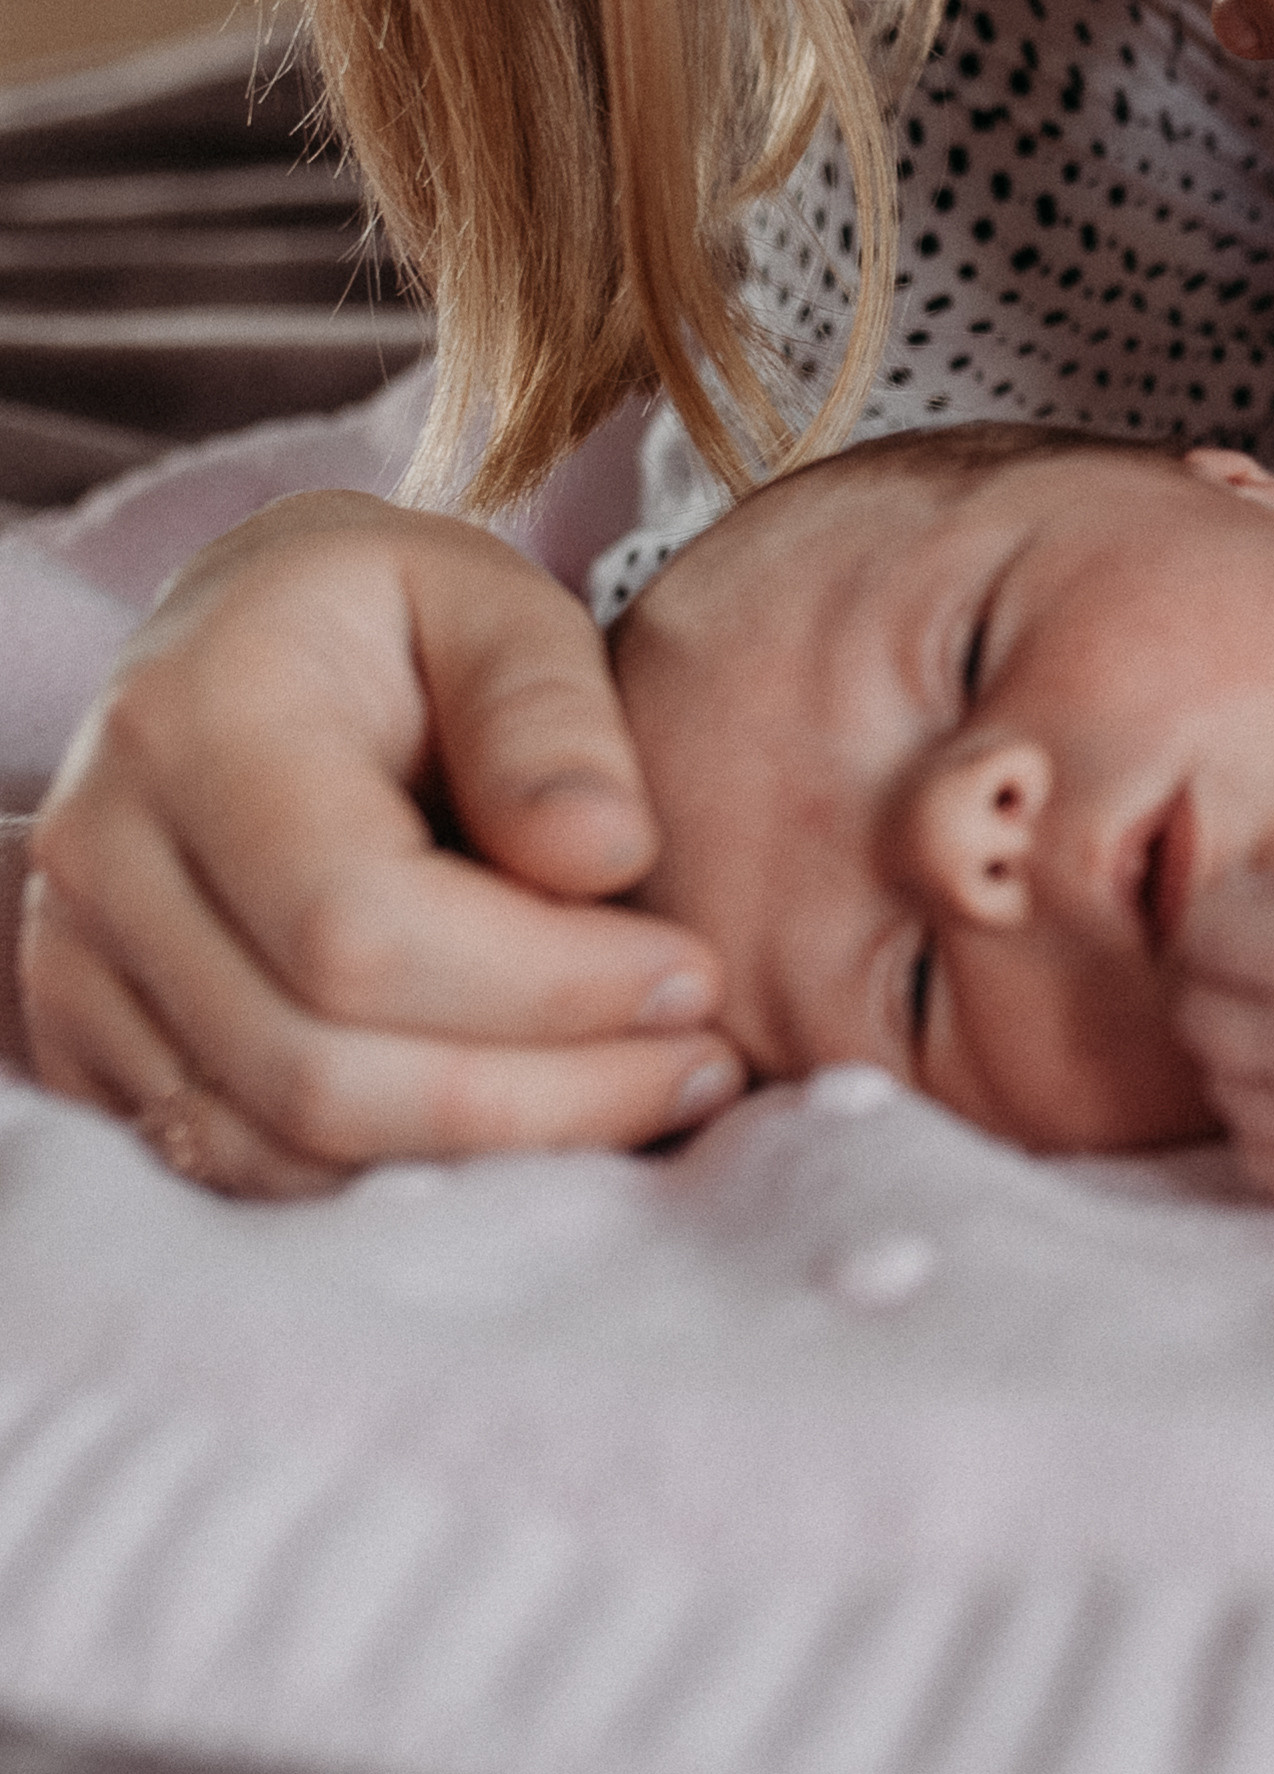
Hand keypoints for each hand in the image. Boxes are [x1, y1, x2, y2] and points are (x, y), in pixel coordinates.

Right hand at [22, 495, 740, 1195]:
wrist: (231, 649)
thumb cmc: (387, 621)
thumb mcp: (490, 601)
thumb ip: (549, 716)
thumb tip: (606, 855)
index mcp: (198, 720)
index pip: (361, 925)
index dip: (545, 983)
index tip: (693, 973)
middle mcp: (105, 854)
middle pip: (318, 1069)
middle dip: (543, 1092)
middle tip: (699, 1057)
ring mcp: (75, 966)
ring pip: (283, 1149)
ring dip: (491, 1151)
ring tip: (645, 1086)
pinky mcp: (87, 1047)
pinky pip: (244, 1171)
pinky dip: (403, 1171)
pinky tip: (528, 1113)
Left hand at [1174, 840, 1273, 1198]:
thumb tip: (1218, 930)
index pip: (1196, 941)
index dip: (1220, 927)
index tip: (1251, 923)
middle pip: (1198, 1022)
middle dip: (1223, 993)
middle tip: (1266, 981)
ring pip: (1225, 1094)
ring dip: (1243, 1065)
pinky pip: (1269, 1164)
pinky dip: (1272, 1133)